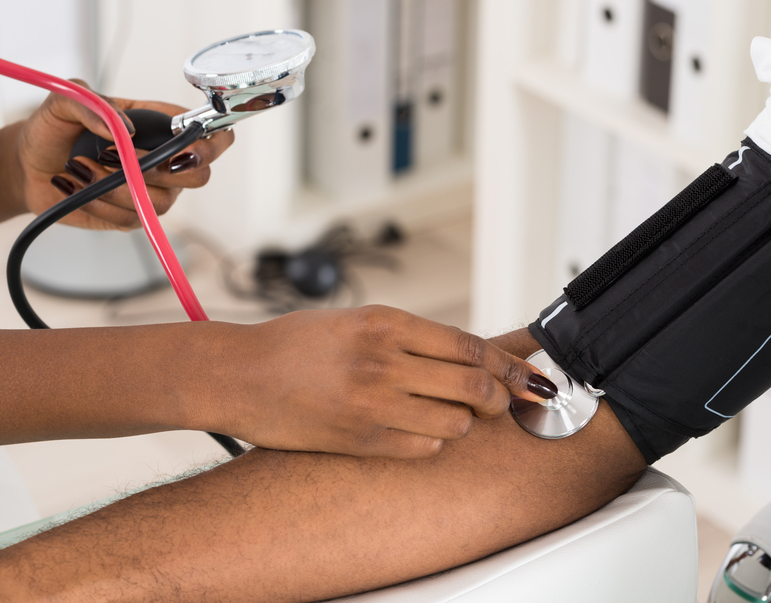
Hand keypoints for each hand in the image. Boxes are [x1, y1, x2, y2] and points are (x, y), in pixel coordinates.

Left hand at [17, 80, 233, 230]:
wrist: (29, 164)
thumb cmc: (54, 129)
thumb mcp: (66, 100)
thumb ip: (94, 104)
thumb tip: (124, 132)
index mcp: (163, 126)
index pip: (213, 135)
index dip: (211, 143)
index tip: (182, 147)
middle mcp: (167, 161)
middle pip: (199, 176)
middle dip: (161, 170)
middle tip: (118, 158)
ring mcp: (154, 191)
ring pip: (160, 202)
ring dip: (116, 187)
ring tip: (78, 167)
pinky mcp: (133, 216)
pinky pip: (132, 219)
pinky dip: (98, 203)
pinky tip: (75, 186)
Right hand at [211, 305, 558, 457]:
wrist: (239, 375)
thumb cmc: (296, 344)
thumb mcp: (356, 321)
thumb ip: (411, 337)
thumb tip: (468, 354)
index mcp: (385, 323)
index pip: (469, 345)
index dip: (508, 364)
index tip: (531, 376)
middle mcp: (382, 362)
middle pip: (473, 385)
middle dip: (499, 397)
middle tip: (502, 400)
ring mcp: (371, 404)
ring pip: (454, 423)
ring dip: (462, 421)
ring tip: (449, 413)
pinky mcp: (359, 440)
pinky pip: (422, 449)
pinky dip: (432, 442)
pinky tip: (418, 431)